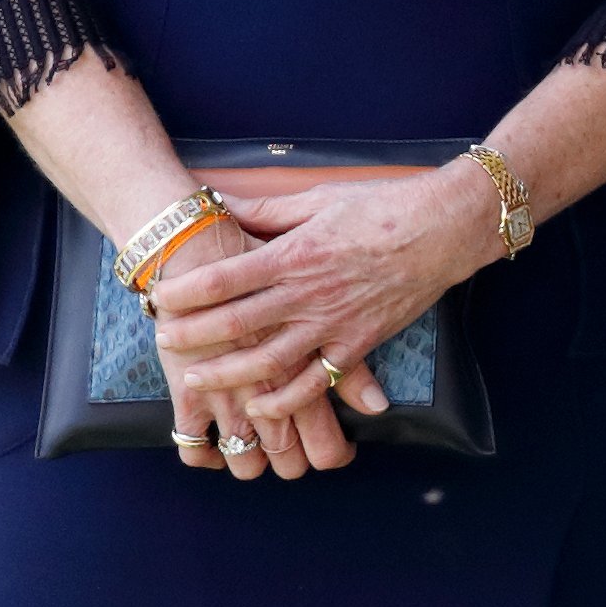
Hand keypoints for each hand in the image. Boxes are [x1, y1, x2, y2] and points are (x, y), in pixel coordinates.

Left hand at [153, 165, 499, 455]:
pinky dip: (283, 402)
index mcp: (296, 253)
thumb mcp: (320, 198)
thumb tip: (219, 202)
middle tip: (162, 339)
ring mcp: (334, 324)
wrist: (446, 228)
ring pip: (268, 363)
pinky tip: (259, 408)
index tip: (159, 297)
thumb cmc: (384, 205)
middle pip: (236, 324)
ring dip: (227, 375)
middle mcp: (309, 293)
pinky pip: (313, 383)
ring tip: (196, 380)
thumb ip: (267, 209)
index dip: (185, 291)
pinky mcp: (357, 345)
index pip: (225, 278)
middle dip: (193, 335)